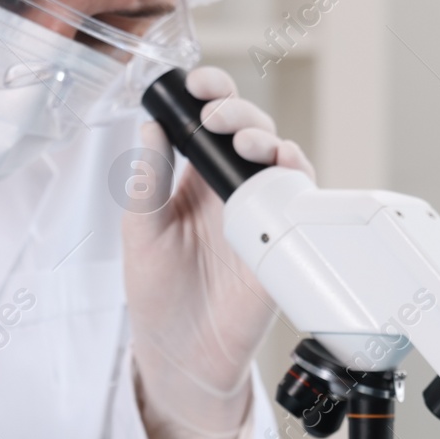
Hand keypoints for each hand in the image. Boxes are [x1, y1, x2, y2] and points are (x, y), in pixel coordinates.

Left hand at [122, 66, 314, 438]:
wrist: (184, 354)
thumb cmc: (160, 296)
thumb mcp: (140, 234)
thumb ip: (146, 183)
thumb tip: (148, 127)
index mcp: (193, 180)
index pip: (206, 122)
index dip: (209, 94)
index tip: (197, 84)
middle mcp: (230, 188)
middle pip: (247, 128)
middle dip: (237, 110)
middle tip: (217, 115)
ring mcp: (260, 210)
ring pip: (277, 154)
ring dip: (265, 137)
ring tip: (245, 140)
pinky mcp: (281, 237)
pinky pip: (299, 197)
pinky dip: (294, 173)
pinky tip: (279, 163)